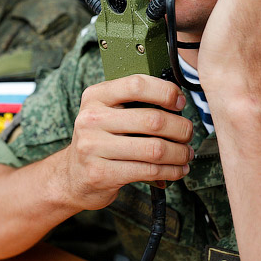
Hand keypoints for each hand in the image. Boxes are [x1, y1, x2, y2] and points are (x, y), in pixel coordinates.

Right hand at [58, 75, 193, 210]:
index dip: (165, 91)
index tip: (179, 102)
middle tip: (187, 133)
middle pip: (152, 119)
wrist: (73, 176)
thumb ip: (134, 103)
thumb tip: (177, 101)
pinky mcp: (101, 173)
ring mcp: (94, 147)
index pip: (137, 84)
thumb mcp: (108, 113)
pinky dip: (170, 171)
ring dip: (179, 153)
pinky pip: (148, 171)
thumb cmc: (100, 140)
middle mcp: (91, 119)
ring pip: (154, 149)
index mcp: (96, 96)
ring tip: (186, 153)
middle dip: (180, 128)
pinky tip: (177, 169)